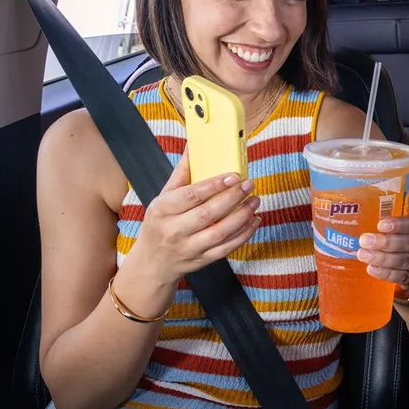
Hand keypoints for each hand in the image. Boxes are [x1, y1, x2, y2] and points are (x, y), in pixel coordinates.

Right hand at [131, 151, 260, 284]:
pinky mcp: (202, 259)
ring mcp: (189, 247)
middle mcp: (175, 230)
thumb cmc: (160, 223)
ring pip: (220, 233)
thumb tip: (193, 146)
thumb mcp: (163, 197)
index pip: (190, 196)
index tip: (233, 175)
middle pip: (208, 214)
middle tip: (249, 184)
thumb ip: (181, 173)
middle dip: (232, 198)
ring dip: (242, 216)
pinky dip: (244, 234)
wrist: (153, 262)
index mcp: (163, 210)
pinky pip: (227, 248)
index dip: (214, 185)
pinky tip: (254, 220)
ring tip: (255, 200)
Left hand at [358, 213, 408, 288]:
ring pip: (404, 260)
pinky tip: (371, 269)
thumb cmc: (393, 236)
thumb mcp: (391, 225)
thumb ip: (380, 216)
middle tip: (365, 241)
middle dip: (386, 242)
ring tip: (363, 255)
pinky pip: (401, 276)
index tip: (380, 225)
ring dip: (382, 258)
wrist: (406, 262)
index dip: (398, 224)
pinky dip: (386, 273)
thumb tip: (354, 209)